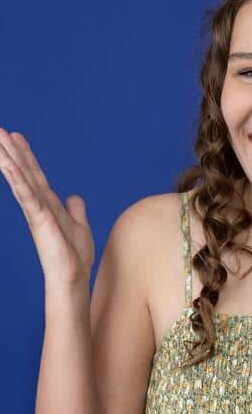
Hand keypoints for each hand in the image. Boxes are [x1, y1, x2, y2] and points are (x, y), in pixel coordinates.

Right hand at [0, 128, 94, 284]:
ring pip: (21, 179)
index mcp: (47, 204)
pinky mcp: (39, 220)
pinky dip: (19, 181)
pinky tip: (10, 166)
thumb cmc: (74, 257)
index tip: (16, 136)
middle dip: (11, 150)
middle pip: (24, 172)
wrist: (73, 278)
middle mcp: (38, 205)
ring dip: (9, 159)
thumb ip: (75, 210)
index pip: (35, 174)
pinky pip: (27, 196)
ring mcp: (36, 212)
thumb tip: (74, 196)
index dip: (27, 155)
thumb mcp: (80, 226)